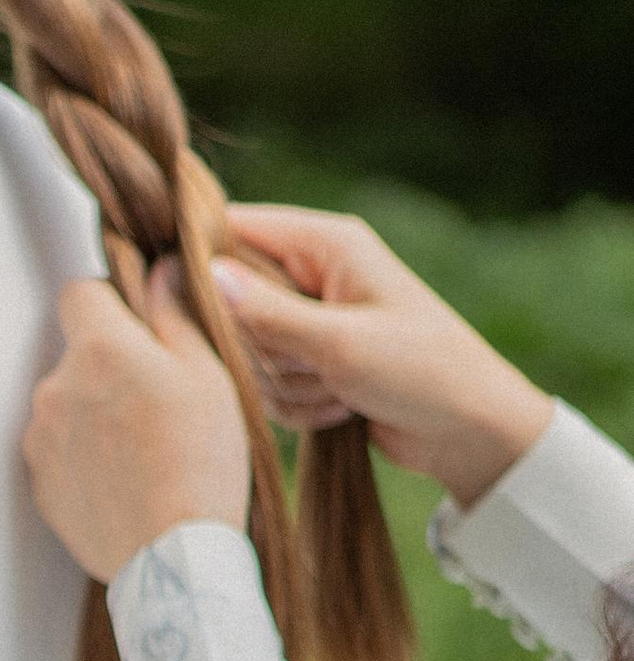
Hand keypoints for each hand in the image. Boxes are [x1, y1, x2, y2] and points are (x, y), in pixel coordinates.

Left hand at [24, 265, 255, 583]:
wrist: (173, 558)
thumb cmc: (200, 460)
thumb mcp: (207, 372)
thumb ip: (172, 311)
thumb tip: (157, 268)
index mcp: (98, 349)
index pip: (79, 291)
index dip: (110, 301)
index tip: (137, 324)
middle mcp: (55, 387)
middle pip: (75, 353)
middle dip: (107, 363)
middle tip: (157, 399)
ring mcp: (40, 440)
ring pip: (66, 403)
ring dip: (94, 411)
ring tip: (143, 448)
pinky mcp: (39, 485)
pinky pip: (60, 451)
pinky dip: (85, 456)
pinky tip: (124, 479)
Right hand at [215, 205, 551, 507]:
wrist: (468, 431)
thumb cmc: (422, 371)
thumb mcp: (341, 343)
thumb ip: (269, 313)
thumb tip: (206, 275)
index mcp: (328, 244)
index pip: (238, 229)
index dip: (206, 260)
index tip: (192, 304)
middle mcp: (316, 275)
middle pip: (235, 303)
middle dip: (265, 349)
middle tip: (312, 364)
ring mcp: (314, 322)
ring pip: (252, 354)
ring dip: (288, 383)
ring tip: (339, 389)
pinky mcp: (315, 363)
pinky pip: (270, 386)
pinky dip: (299, 405)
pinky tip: (341, 408)